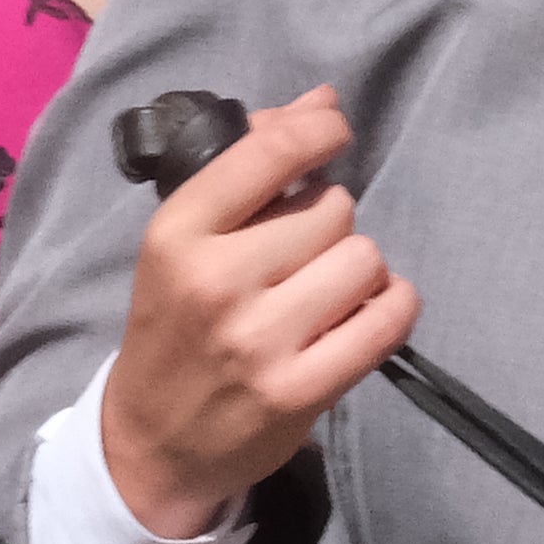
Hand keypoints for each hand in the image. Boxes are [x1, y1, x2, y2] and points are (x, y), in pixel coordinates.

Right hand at [96, 86, 414, 538]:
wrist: (151, 441)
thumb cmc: (175, 325)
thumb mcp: (185, 241)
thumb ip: (248, 165)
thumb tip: (320, 101)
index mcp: (177, 233)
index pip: (268, 154)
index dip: (318, 130)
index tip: (333, 131)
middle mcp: (216, 281)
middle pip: (332, 209)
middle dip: (329, 222)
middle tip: (302, 254)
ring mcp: (259, 340)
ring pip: (364, 259)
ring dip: (359, 269)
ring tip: (327, 292)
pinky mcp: (300, 390)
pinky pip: (386, 317)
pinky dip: (391, 307)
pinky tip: (366, 314)